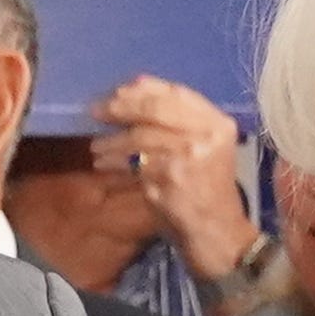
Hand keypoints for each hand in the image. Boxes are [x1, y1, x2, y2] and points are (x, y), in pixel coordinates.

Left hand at [94, 77, 258, 281]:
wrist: (217, 231)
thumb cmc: (206, 189)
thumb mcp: (203, 148)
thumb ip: (176, 119)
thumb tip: (136, 84)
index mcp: (218, 123)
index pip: (178, 93)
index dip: (145, 89)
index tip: (118, 91)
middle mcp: (206, 136)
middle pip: (156, 109)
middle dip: (122, 107)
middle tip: (97, 111)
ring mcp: (189, 157)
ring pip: (140, 137)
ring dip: (112, 141)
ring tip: (96, 147)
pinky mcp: (170, 180)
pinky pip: (134, 165)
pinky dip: (115, 163)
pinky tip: (104, 165)